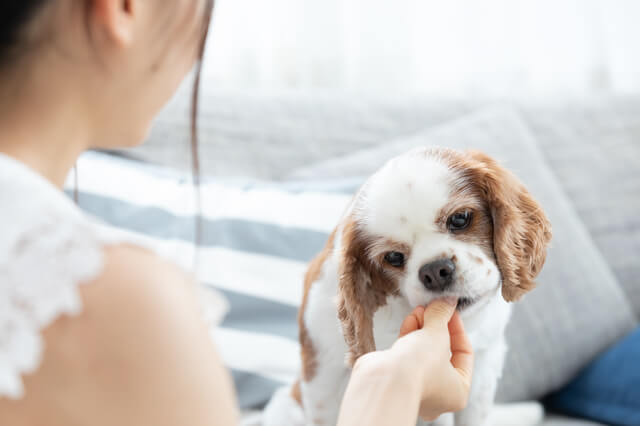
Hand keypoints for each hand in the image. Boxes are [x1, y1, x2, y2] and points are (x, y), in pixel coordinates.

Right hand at [392, 299, 473, 420]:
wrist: (385, 380)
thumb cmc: (419, 367)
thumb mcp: (438, 333)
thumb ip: (443, 314)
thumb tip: (447, 301)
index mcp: (458, 391)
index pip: (465, 353)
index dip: (457, 328)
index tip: (449, 311)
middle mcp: (438, 394)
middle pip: (443, 350)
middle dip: (437, 326)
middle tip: (433, 308)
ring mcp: (416, 387)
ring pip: (424, 350)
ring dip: (422, 328)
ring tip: (420, 311)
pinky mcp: (397, 377)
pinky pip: (408, 353)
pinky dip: (410, 335)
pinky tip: (410, 320)